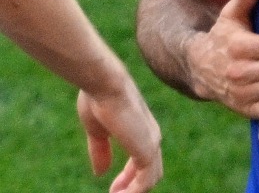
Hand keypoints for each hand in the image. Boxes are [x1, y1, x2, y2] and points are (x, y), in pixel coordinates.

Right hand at [76, 76, 161, 192]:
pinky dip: (134, 192)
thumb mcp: (98, 130)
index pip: (145, 159)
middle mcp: (151, 135)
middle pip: (151, 171)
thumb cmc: (98, 99)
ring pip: (151, 178)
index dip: (129, 177)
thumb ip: (101, 150)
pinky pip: (146, 181)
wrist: (105, 84)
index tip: (113, 189)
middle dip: (133, 187)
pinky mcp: (147, 149)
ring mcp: (151, 142)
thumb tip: (101, 172)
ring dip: (133, 192)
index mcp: (142, 128)